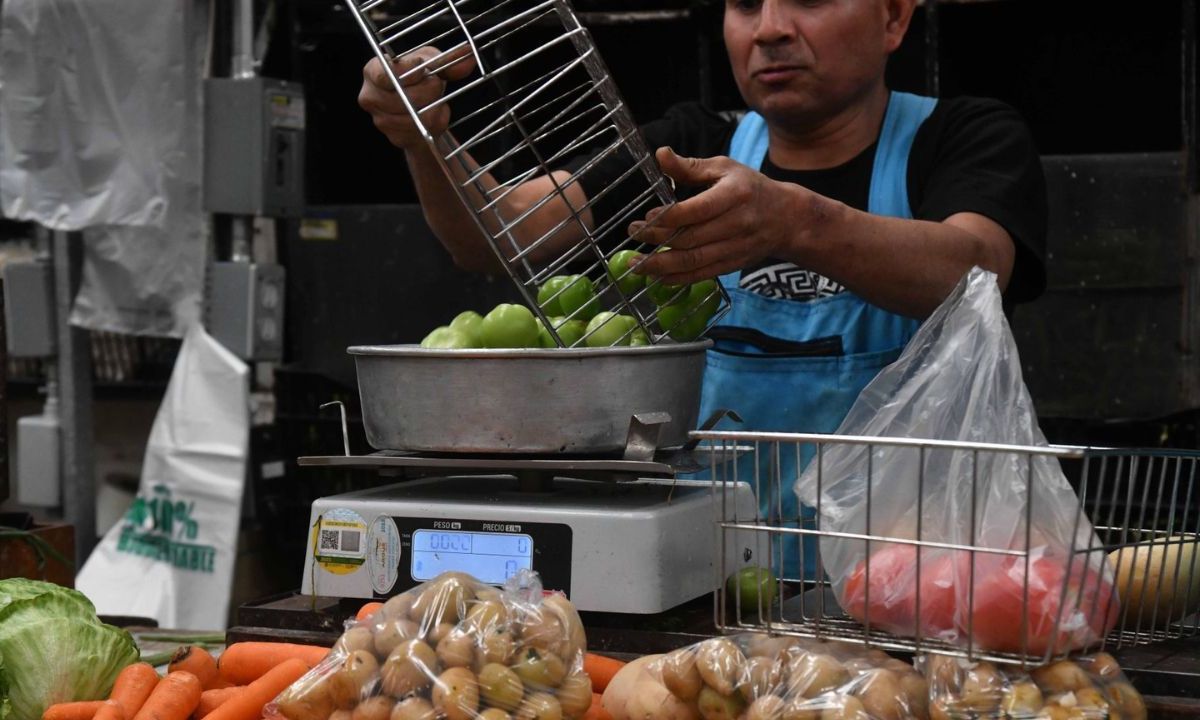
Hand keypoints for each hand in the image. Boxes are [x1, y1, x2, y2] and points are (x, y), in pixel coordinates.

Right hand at [358, 45, 475, 150]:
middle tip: (433, 85)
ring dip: (434, 107)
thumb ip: (447, 59)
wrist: (418, 110)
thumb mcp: (431, 62)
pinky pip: (424, 130)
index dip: (409, 72)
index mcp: (373, 71)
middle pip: (407, 96)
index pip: (387, 74)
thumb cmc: (419, 79)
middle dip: (429, 90)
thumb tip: (468, 55)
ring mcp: (381, 120)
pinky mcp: (395, 138)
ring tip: (432, 100)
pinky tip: (432, 114)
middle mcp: (370, 96)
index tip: (422, 69)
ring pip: (418, 115)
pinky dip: (435, 122)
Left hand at [628, 147, 812, 285]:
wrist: (787, 218)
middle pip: (690, 238)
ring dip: (660, 266)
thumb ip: (690, 166)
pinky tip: (657, 276)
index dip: (668, 217)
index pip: (696, 210)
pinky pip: (701, 275)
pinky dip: (677, 279)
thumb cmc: (750, 188)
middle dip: (657, 239)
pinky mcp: (732, 264)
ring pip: (693, 261)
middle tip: (633, 233)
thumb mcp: (724, 168)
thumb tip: (661, 154)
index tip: (646, 217)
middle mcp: (736, 224)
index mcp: (734, 195)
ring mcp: (735, 248)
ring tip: (635, 263)